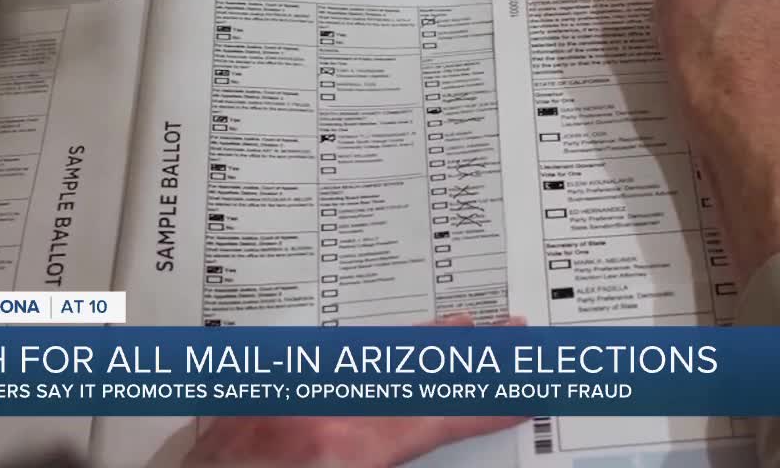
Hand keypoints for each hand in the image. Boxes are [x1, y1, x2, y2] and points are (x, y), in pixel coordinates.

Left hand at [183, 313, 526, 467]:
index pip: (437, 417)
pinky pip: (321, 359)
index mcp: (347, 449)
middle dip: (465, 353)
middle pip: (412, 371)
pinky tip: (378, 343)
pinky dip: (360, 349)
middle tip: (508, 332)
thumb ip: (382, 456)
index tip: (522, 385)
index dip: (486, 403)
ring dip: (417, 342)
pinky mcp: (257, 393)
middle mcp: (319, 411)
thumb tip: (413, 434)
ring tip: (459, 326)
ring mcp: (286, 396)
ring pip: (368, 355)